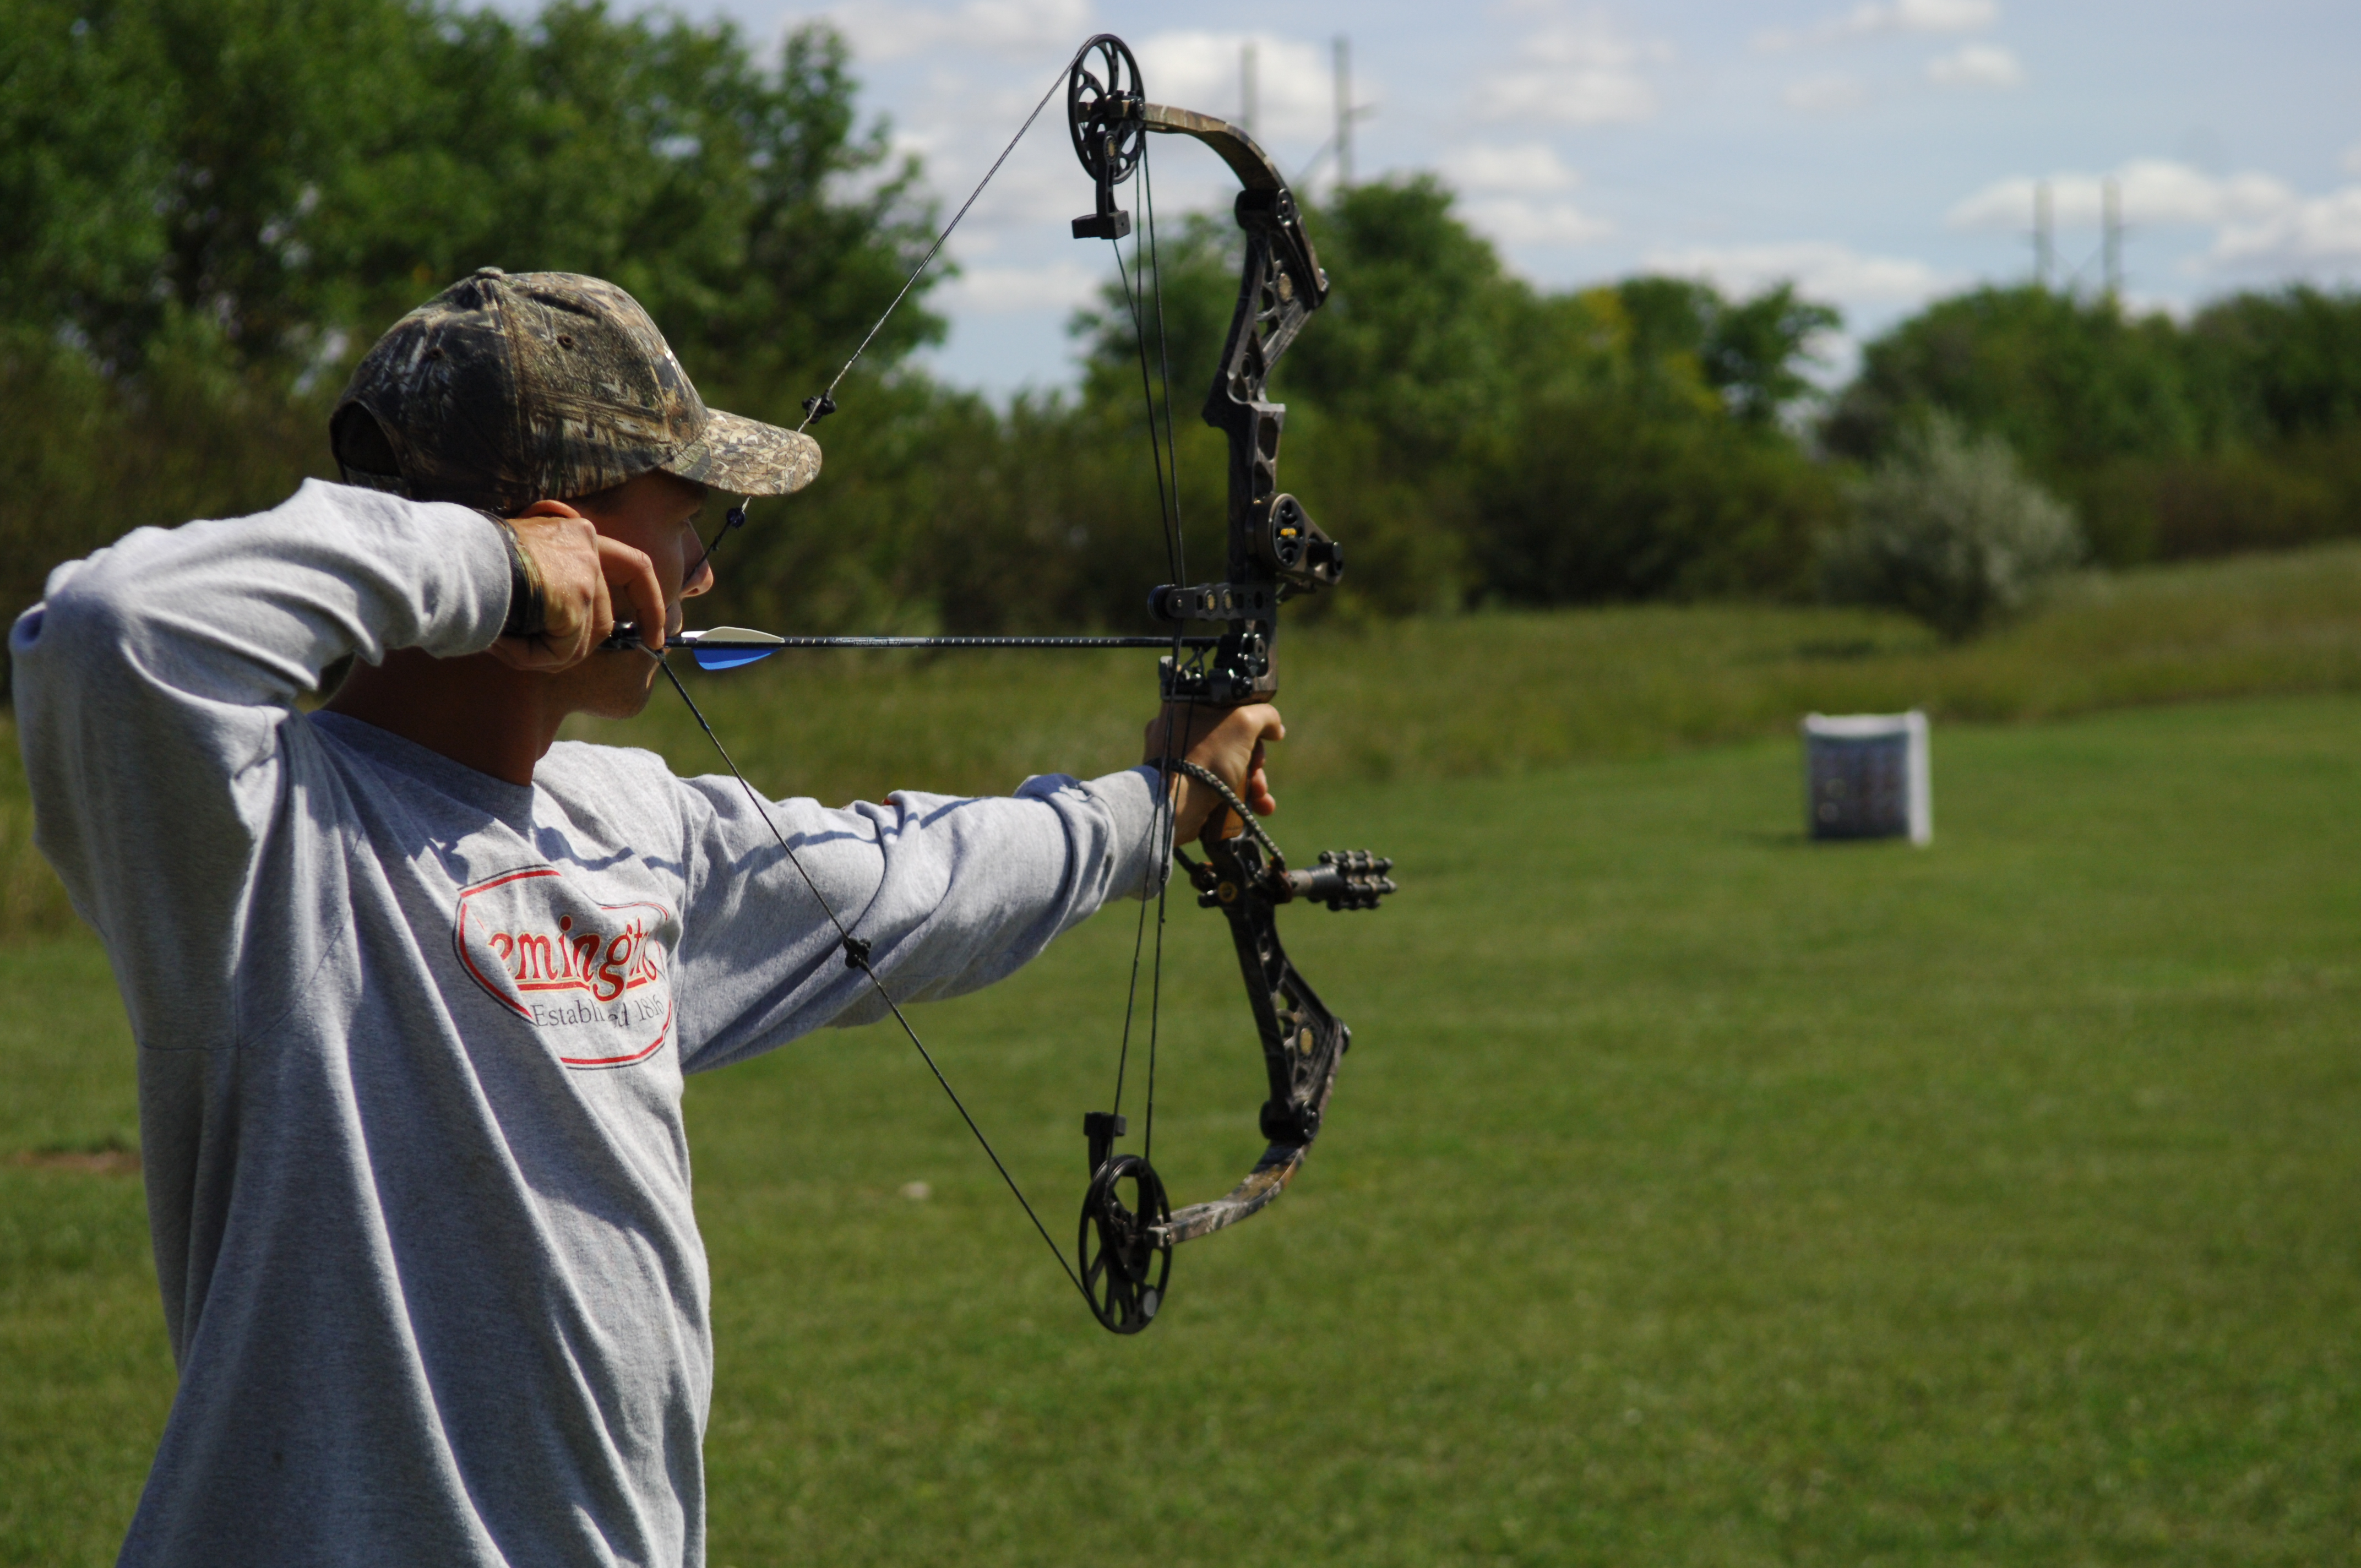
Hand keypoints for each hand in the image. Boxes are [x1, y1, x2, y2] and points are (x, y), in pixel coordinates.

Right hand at [483, 503, 665, 671]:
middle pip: (603, 618)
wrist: (448, 557)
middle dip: (584, 647)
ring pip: (582, 641)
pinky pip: (563, 650)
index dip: (650, 604)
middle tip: (566, 666)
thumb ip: (550, 584)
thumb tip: (567, 629)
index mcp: (576, 534)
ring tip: (502, 641)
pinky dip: (532, 657)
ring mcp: (585, 572)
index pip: (633, 566)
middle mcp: (588, 546)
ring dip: (544, 653)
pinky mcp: (576, 598)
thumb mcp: (517, 566)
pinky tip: (502, 642)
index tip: (655, 636)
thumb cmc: (466, 563)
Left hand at [1143, 702, 1284, 842]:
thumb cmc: (1207, 757)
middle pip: (1231, 739)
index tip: (1263, 738)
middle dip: (1255, 761)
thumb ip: (1265, 715)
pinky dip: (1237, 797)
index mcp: (1184, 704)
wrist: (1176, 806)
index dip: (1251, 722)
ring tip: (1260, 797)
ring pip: (1225, 765)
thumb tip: (1276, 728)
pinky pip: (1214, 785)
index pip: (1228, 705)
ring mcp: (1176, 760)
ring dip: (1252, 783)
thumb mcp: (1244, 722)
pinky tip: (1259, 808)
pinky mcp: (1181, 786)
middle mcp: (1177, 730)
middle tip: (1258, 770)